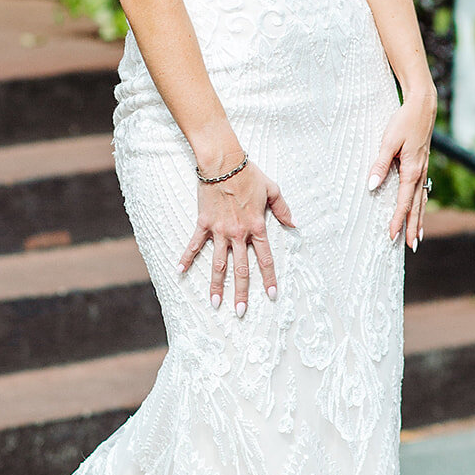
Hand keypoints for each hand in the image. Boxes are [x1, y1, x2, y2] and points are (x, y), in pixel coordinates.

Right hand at [178, 161, 295, 313]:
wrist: (223, 162)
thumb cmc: (249, 174)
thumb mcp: (273, 189)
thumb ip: (283, 209)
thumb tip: (294, 224)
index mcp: (257, 227)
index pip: (265, 259)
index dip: (269, 278)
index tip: (272, 295)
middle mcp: (238, 233)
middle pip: (241, 269)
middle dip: (242, 292)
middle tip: (240, 312)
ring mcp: (219, 230)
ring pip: (218, 263)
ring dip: (216, 285)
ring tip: (215, 303)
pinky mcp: (204, 223)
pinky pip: (194, 244)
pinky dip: (187, 257)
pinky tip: (180, 271)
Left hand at [368, 86, 436, 250]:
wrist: (423, 106)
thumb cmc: (404, 122)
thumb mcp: (388, 142)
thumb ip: (380, 165)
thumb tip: (371, 186)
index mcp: (412, 170)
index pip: (404, 202)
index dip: (397, 220)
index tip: (391, 235)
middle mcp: (421, 173)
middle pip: (417, 206)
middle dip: (412, 226)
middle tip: (411, 246)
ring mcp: (424, 169)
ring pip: (422, 199)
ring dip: (419, 218)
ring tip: (417, 235)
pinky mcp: (423, 164)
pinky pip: (423, 189)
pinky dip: (421, 203)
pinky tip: (419, 208)